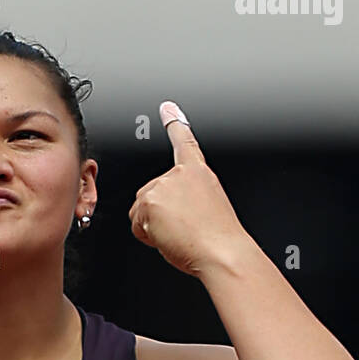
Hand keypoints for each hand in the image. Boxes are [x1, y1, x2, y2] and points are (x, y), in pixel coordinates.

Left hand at [128, 101, 249, 278]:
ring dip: (153, 226)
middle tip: (182, 229)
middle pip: (151, 193)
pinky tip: (169, 237)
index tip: (167, 108)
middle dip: (159, 214)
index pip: (185, 143)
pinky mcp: (149, 202)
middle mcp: (179, 174)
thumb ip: (187, 200)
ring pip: (141, 210)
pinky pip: (137, 224)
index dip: (175, 123)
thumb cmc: (219, 238)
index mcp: (199, 173)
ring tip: (179, 234)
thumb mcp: (209, 208)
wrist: (221, 251)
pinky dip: (147, 235)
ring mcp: (162, 186)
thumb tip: (171, 214)